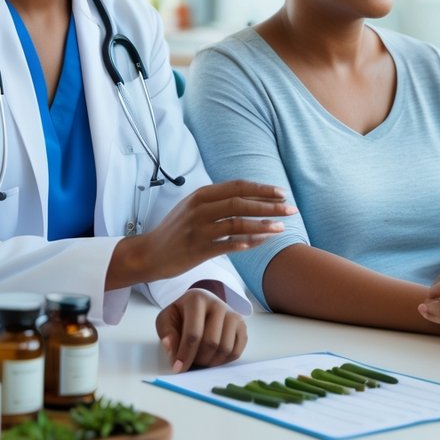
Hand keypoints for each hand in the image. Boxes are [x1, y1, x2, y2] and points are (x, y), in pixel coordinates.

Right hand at [113, 180, 296, 286]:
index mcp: (201, 195)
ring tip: (281, 228)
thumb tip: (251, 197)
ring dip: (263, 225)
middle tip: (290, 209)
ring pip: (237, 223)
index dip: (262, 189)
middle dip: (269, 205)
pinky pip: (228, 245)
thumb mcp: (194, 206)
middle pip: (241, 203)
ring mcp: (198, 229)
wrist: (149, 253)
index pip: (238, 186)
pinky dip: (247, 242)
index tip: (281, 193)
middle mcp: (200, 208)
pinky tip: (262, 242)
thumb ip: (218, 200)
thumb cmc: (176, 229)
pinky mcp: (197, 249)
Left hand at [156, 289, 247, 371]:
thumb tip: (171, 349)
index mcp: (197, 299)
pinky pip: (236, 351)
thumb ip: (166, 333)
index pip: (193, 333)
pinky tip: (212, 357)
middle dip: (199, 359)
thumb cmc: (182, 315)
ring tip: (200, 358)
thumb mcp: (167, 320)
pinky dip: (224, 361)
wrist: (201, 306)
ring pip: (225, 349)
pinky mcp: (242, 326)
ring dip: (211, 362)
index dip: (185, 354)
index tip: (177, 368)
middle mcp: (218, 304)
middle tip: (190, 361)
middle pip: (211, 343)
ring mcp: (233, 314)